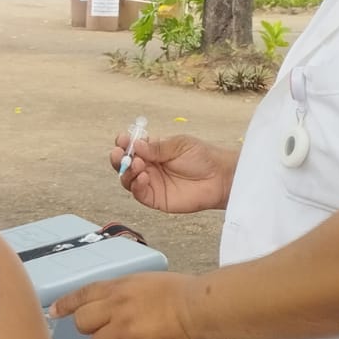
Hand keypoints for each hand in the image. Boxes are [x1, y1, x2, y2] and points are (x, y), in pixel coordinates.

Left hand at [48, 272, 195, 338]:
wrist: (197, 307)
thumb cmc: (175, 291)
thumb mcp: (141, 281)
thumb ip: (120, 293)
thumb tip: (106, 305)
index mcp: (117, 288)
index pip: (81, 295)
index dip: (65, 305)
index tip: (54, 312)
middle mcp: (115, 307)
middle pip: (83, 323)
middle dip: (90, 327)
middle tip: (106, 327)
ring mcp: (124, 329)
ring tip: (132, 336)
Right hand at [111, 133, 236, 213]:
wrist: (220, 178)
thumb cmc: (203, 158)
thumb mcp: (179, 145)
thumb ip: (157, 147)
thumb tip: (136, 145)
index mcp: (152, 150)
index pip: (131, 146)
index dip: (123, 143)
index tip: (122, 139)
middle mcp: (149, 166)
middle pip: (124, 164)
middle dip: (118, 158)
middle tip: (120, 154)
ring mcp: (151, 183)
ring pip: (127, 179)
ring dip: (127, 172)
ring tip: (138, 164)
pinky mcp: (155, 198)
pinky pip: (139, 194)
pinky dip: (137, 185)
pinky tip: (144, 177)